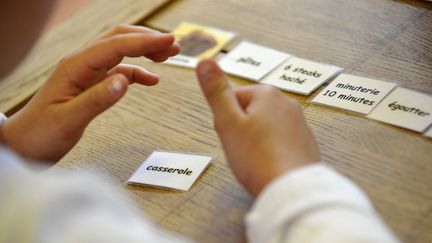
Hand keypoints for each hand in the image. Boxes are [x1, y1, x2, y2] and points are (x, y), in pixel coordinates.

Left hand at [2, 25, 179, 161]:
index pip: (116, 46)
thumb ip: (96, 100)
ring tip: (168, 55)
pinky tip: (152, 79)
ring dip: (144, 50)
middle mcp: (81, 64)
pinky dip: (138, 71)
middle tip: (174, 45)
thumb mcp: (68, 120)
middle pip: (119, 39)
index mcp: (75, 67)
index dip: (144, 42)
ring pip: (120, 52)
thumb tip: (125, 81)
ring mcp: (86, 73)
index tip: (169, 41)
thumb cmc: (40, 134)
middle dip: (147, 39)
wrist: (24, 144)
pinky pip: (118, 70)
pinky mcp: (91, 84)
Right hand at [196, 59, 319, 196]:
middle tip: (242, 150)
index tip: (231, 136)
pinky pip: (279, 141)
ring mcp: (299, 123)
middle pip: (249, 112)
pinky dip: (271, 151)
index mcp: (267, 93)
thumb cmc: (257, 157)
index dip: (225, 120)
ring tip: (256, 160)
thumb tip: (205, 61)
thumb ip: (216, 91)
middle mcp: (286, 103)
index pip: (233, 99)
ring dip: (255, 142)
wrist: (291, 188)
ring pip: (264, 128)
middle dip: (240, 130)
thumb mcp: (228, 122)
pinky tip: (269, 165)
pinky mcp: (305, 142)